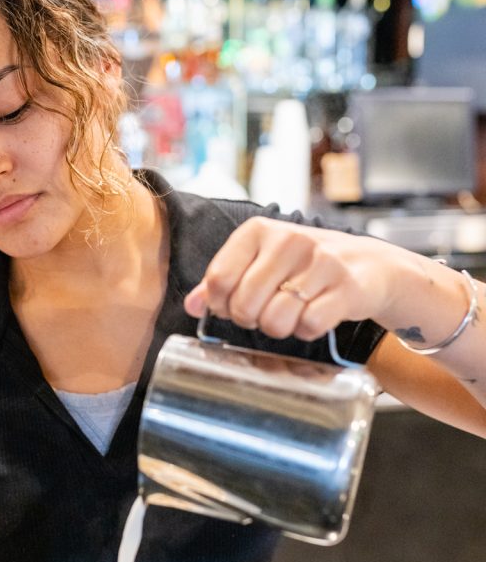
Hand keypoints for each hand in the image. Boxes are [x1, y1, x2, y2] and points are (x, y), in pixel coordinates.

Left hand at [183, 215, 399, 339]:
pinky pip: (309, 326)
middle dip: (251, 320)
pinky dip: (308, 330)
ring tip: (292, 313)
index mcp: (258, 231)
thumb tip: (193, 304)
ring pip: (275, 320)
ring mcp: (319, 262)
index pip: (219, 279)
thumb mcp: (260, 262)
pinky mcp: (345, 286)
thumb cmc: (304, 265)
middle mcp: (288, 240)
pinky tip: (315, 315)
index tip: (235, 305)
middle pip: (244, 305)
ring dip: (280, 328)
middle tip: (266, 312)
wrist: (368, 265)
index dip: (222, 304)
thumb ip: (222, 282)